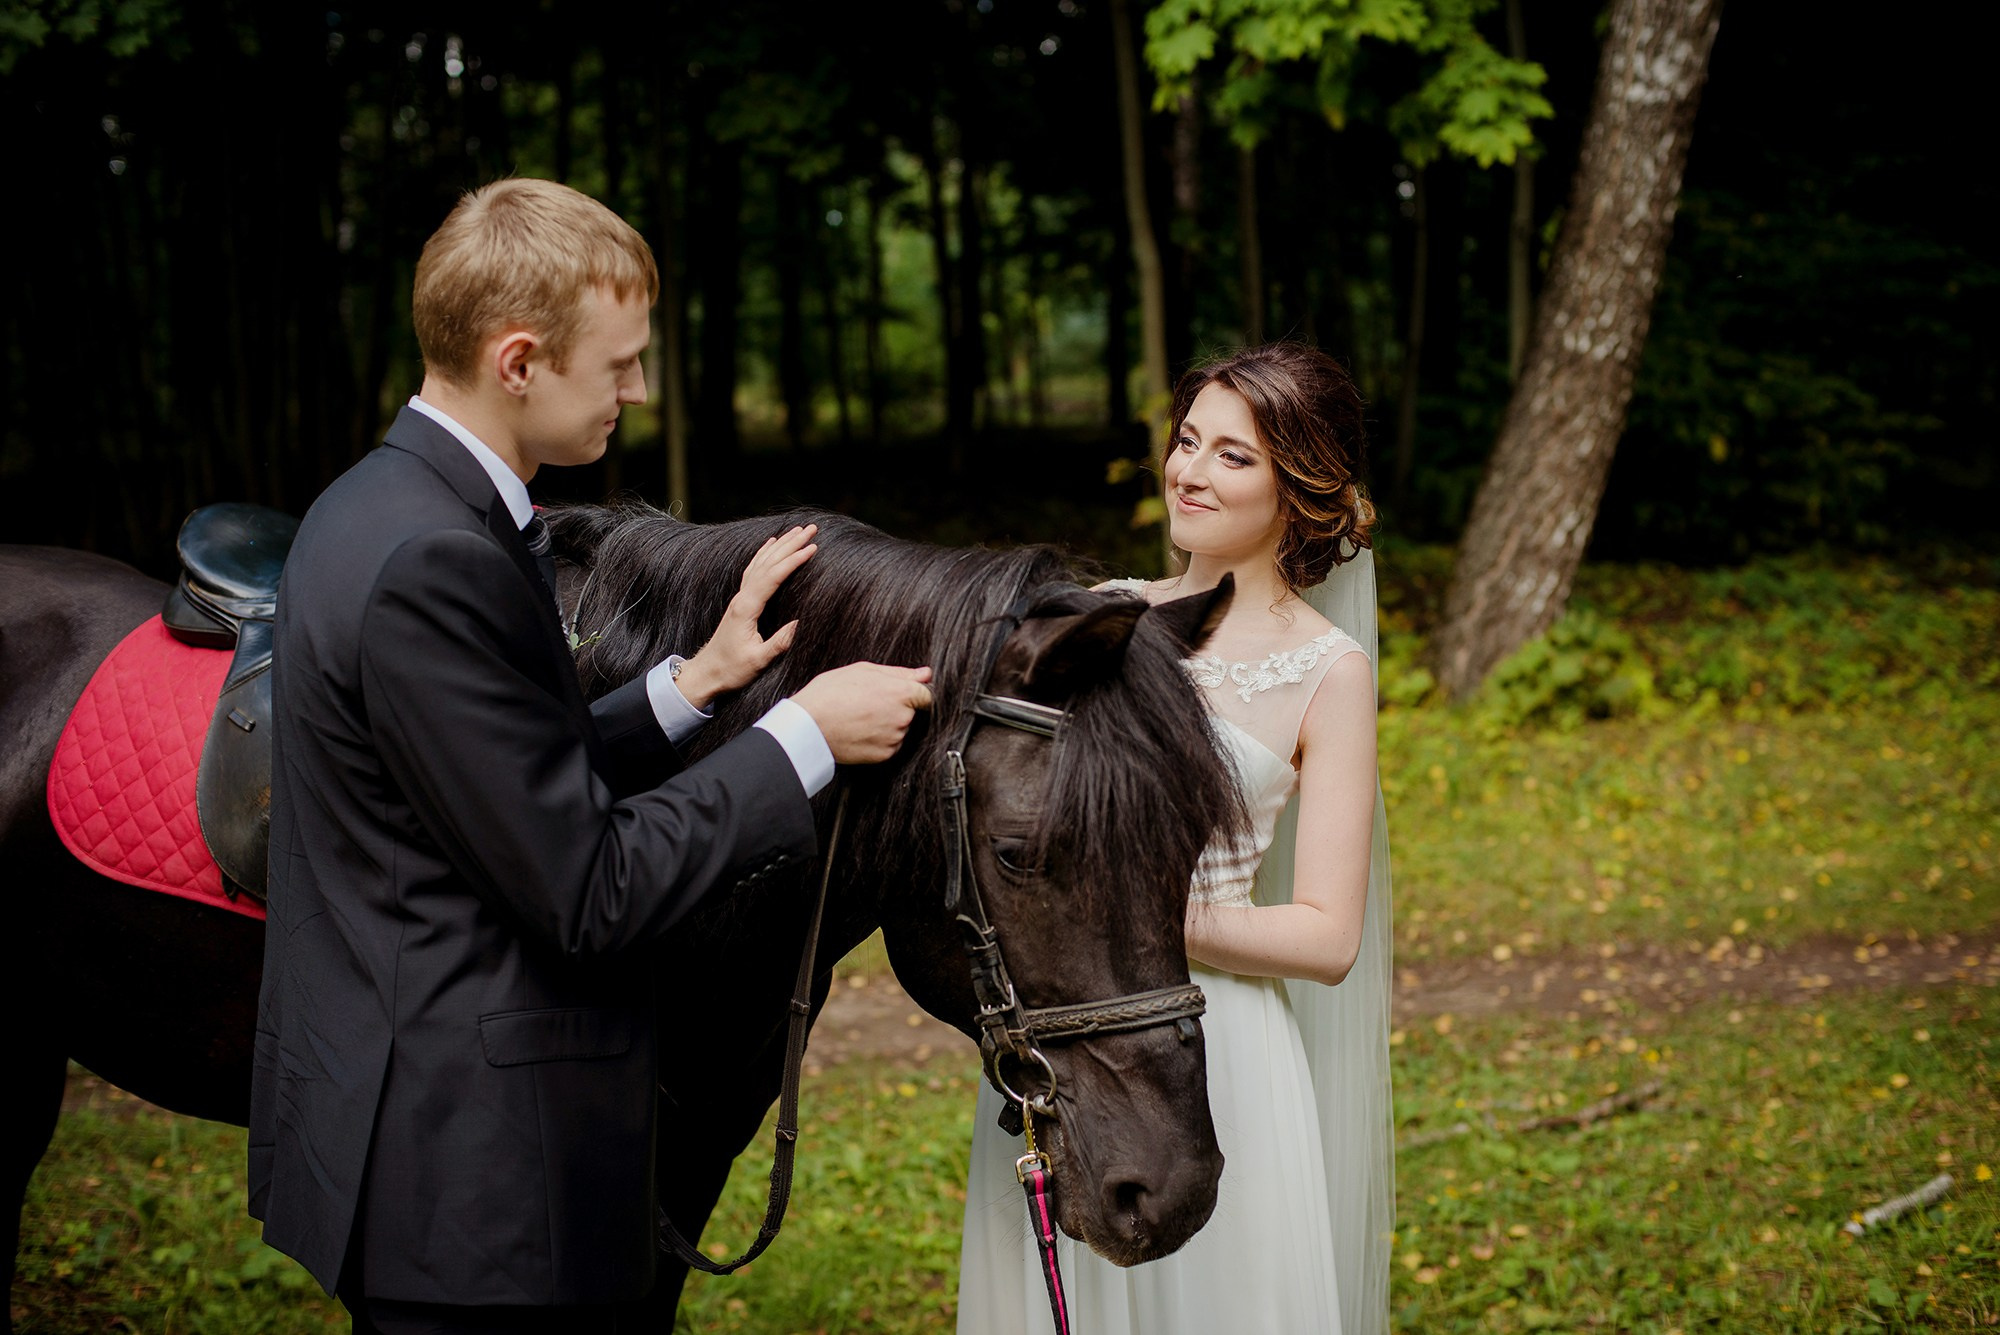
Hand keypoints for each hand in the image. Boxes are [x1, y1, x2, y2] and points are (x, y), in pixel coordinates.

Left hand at [675, 525, 816, 709]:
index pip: (773, 576)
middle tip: (811, 529)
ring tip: (797, 531)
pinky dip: (765, 554)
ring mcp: (740, 598)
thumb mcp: (757, 661)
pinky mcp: (740, 602)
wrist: (706, 672)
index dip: (793, 561)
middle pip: (768, 562)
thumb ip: (778, 643)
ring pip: (761, 562)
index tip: (812, 548)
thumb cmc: (731, 669)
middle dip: (791, 544)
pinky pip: (754, 569)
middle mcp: (742, 597)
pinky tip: (771, 545)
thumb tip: (799, 624)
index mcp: (746, 608)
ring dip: (780, 545)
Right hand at [791, 662, 934, 764]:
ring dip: (887, 724)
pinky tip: (860, 730)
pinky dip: (879, 739)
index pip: (927, 695)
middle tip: (869, 703)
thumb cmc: (830, 694)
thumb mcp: (864, 671)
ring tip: (860, 716)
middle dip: (896, 708)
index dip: (913, 693)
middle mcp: (903, 717)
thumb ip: (899, 673)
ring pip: (899, 729)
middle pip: (911, 712)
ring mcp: (894, 738)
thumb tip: (925, 674)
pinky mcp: (884, 755)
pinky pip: (889, 745)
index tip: (899, 694)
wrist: (808, 725)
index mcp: (901, 693)